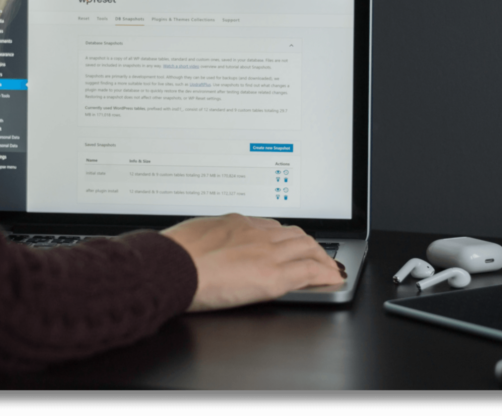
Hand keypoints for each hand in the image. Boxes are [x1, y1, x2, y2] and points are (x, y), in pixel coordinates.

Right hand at [161, 213, 345, 311]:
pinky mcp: (272, 276)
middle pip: (294, 234)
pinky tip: (332, 279)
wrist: (169, 266)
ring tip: (329, 267)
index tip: (288, 244)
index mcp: (235, 222)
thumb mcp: (192, 235)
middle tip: (317, 255)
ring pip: (307, 247)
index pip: (270, 226)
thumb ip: (208, 239)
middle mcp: (255, 233)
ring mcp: (266, 253)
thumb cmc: (171, 255)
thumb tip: (206, 247)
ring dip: (321, 257)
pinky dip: (324, 274)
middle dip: (309, 245)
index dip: (284, 237)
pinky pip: (309, 271)